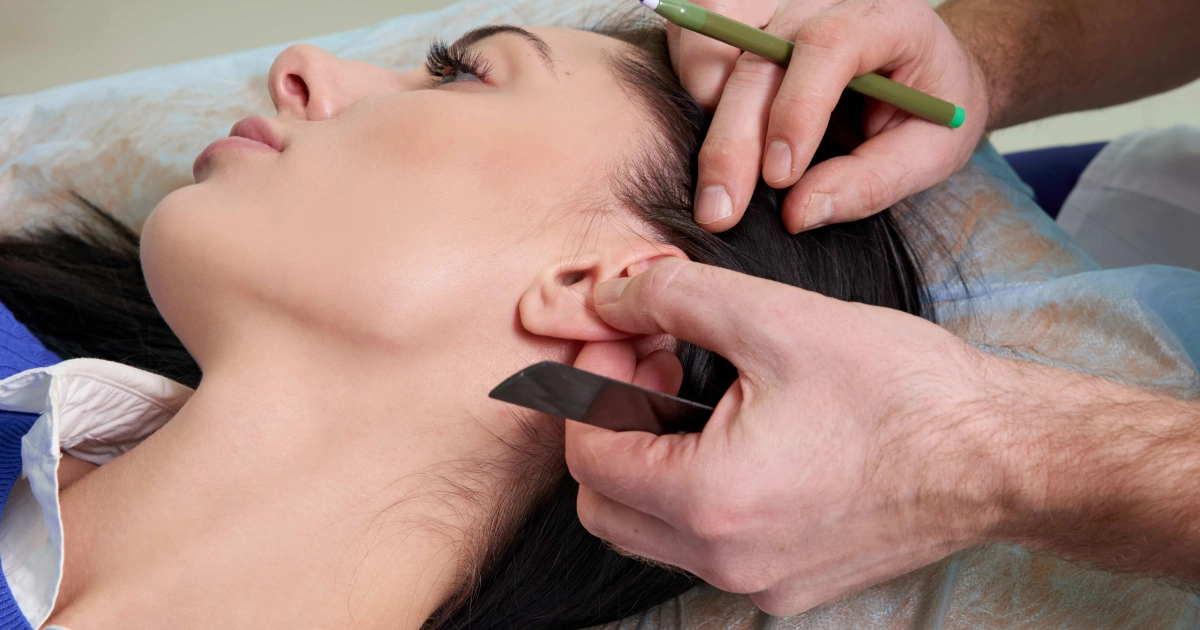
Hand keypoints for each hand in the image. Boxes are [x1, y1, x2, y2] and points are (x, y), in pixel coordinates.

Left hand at [566, 258, 1012, 614]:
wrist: (998, 454)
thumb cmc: (899, 389)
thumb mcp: (774, 317)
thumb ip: (670, 299)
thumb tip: (604, 294)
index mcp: (708, 499)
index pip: (586, 456)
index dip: (588, 386)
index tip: (619, 337)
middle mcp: (724, 560)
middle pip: (605, 504)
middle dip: (610, 425)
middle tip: (652, 361)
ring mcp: (758, 581)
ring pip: (651, 528)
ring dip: (651, 455)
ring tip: (696, 386)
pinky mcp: (790, 582)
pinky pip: (707, 543)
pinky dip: (697, 488)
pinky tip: (739, 430)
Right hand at [672, 0, 988, 231]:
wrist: (924, 70)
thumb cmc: (932, 110)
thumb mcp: (931, 154)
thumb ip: (872, 182)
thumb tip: (796, 213)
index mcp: (885, 19)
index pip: (830, 46)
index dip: (797, 110)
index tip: (780, 178)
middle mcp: (822, 2)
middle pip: (757, 57)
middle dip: (731, 142)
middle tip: (719, 213)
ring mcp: (777, 6)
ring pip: (711, 41)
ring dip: (707, 113)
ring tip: (725, 173)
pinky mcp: (744, 19)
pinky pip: (694, 42)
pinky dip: (693, 88)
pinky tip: (717, 132)